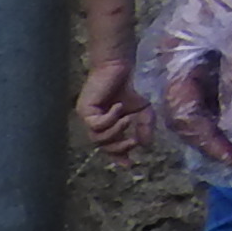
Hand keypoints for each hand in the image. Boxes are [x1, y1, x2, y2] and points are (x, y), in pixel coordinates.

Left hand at [77, 42, 153, 157]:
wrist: (119, 66)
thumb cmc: (129, 86)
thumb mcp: (143, 110)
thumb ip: (144, 127)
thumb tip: (146, 145)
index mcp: (109, 126)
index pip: (111, 147)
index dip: (119, 156)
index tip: (130, 164)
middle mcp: (96, 125)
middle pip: (103, 146)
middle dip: (119, 148)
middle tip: (133, 142)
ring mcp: (89, 118)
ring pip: (98, 138)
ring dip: (116, 132)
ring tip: (128, 119)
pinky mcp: (85, 110)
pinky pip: (97, 124)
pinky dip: (110, 119)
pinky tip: (119, 107)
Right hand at [146, 0, 231, 180]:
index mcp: (174, 59)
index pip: (184, 116)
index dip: (208, 141)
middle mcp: (172, 57)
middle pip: (185, 110)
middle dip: (212, 137)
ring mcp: (186, 48)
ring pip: (196, 96)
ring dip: (219, 120)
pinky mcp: (203, 40)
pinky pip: (206, 79)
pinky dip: (223, 98)